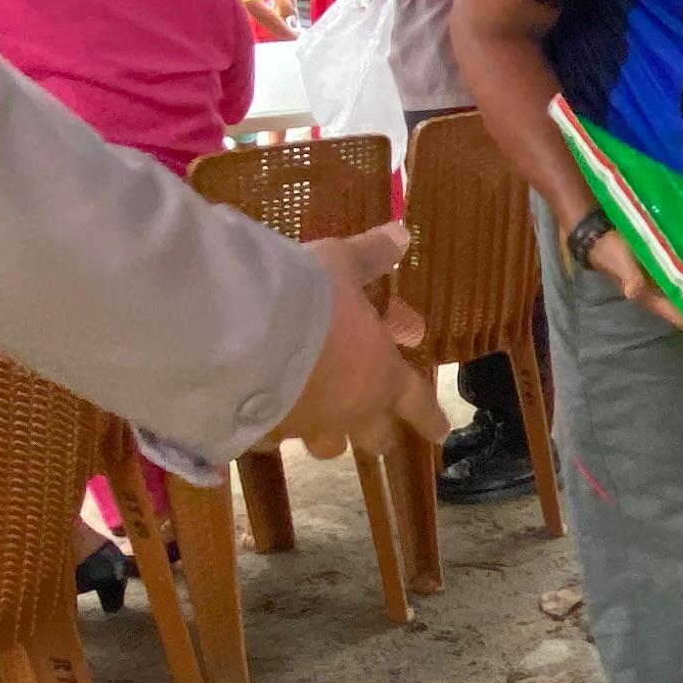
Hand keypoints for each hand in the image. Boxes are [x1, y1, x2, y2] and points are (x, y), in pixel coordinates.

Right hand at [275, 223, 447, 456]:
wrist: (241, 333)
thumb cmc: (308, 298)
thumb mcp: (340, 265)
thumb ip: (368, 257)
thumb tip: (402, 235)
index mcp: (381, 376)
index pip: (417, 403)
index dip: (430, 417)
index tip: (440, 432)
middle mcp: (350, 412)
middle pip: (375, 440)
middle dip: (376, 434)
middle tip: (372, 430)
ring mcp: (307, 428)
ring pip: (326, 447)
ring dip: (325, 436)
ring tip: (314, 422)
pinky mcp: (263, 435)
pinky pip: (273, 441)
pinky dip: (271, 431)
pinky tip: (259, 419)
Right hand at [586, 224, 682, 329]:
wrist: (597, 235)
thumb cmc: (610, 251)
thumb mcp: (620, 263)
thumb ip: (629, 276)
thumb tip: (633, 291)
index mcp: (647, 296)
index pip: (673, 314)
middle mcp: (654, 292)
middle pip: (681, 307)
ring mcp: (656, 281)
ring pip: (681, 294)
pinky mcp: (658, 268)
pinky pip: (679, 279)